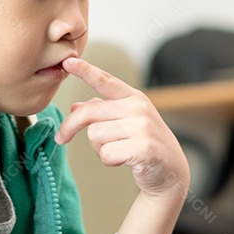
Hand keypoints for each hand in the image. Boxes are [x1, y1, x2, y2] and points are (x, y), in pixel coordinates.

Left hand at [55, 57, 189, 200]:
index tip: (67, 61)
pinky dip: (110, 161)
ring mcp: (142, 126)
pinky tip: (126, 161)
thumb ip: (103, 112)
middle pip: (88, 112)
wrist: (172, 172)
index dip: (85, 70)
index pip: (105, 81)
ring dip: (99, 149)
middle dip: (70, 127)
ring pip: (94, 135)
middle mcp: (138, 107)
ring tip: (119, 151)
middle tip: (60, 139)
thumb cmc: (145, 146)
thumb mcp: (127, 123)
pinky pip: (106, 153)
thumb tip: (74, 107)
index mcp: (133, 97)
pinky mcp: (143, 147)